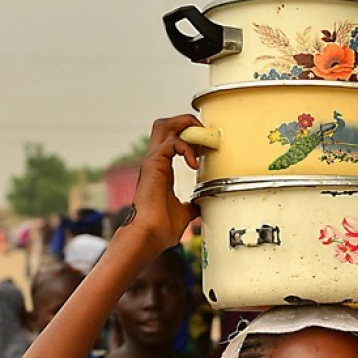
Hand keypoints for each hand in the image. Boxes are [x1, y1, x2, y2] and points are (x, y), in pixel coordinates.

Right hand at [128, 115, 200, 249]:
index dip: (191, 136)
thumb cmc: (160, 228)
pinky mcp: (154, 164)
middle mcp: (155, 161)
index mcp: (161, 169)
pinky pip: (172, 142)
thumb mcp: (184, 213)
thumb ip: (192, 205)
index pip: (173, 139)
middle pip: (166, 124)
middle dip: (187, 122)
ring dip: (187, 127)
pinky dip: (187, 147)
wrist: (149, 236)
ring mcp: (153, 161)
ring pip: (166, 126)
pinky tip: (195, 163)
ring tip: (203, 141)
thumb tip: (201, 205)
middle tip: (205, 135)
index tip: (208, 147)